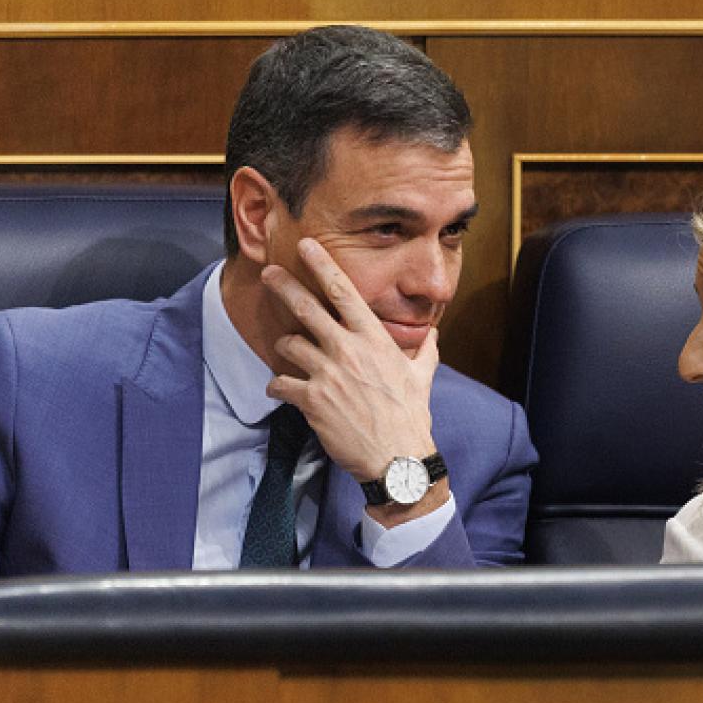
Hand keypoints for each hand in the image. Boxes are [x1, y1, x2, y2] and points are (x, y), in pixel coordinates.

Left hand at [261, 238, 437, 483]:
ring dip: (285, 347)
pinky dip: (277, 385)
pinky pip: (281, 383)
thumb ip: (425, 350)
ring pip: (290, 344)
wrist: (396, 456)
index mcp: (374, 339)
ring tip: (289, 354)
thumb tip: (433, 334)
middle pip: (307, 308)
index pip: (345, 293)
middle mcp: (348, 350)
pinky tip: (280, 389)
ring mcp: (328, 373)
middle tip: (269, 274)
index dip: (322, 266)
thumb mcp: (423, 376)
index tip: (306, 246)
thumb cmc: (411, 416)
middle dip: (285, 287)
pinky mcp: (312, 399)